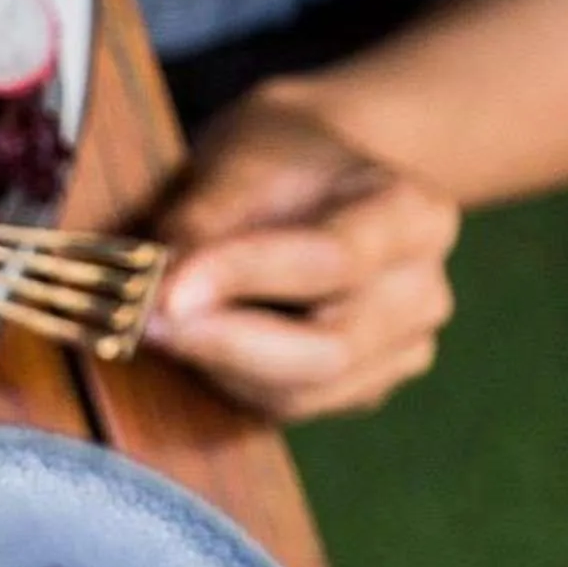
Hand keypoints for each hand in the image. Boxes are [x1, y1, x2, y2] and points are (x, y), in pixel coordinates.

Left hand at [145, 87, 459, 420]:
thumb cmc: (280, 162)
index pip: (330, 261)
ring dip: (218, 366)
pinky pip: (288, 408)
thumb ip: (203, 222)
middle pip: (328, 350)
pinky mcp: (364, 389)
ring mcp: (402, 349)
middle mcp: (422, 292)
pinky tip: (205, 341)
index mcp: (413, 215)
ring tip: (164, 324)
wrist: (319, 178)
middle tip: (145, 325)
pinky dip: (232, 381)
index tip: (165, 293)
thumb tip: (158, 292)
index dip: (242, 280)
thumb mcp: (239, 159)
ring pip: (299, 393)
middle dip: (224, 344)